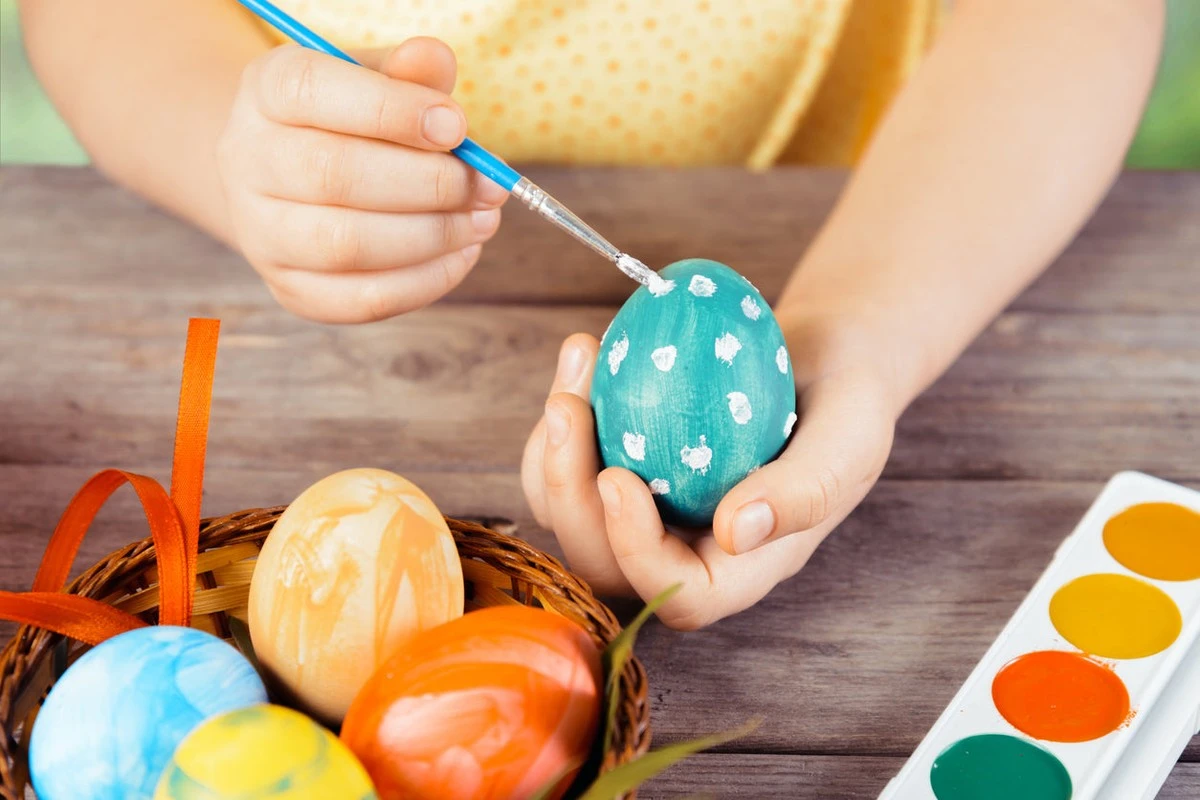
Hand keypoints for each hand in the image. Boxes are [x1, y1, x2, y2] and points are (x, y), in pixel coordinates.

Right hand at [217, 38, 505, 322]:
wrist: (292, 180)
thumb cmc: (350, 122)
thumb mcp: (375, 79)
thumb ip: (408, 71)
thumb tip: (435, 60)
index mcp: (266, 90)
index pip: (313, 92)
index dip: (392, 110)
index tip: (457, 126)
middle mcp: (247, 160)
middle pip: (333, 175)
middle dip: (428, 184)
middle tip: (486, 186)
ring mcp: (262, 233)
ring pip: (346, 245)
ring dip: (432, 236)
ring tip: (482, 220)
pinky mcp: (292, 289)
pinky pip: (361, 300)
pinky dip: (424, 282)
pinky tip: (460, 254)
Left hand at [521, 325, 896, 629]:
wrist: (827, 357)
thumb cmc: (848, 400)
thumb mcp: (850, 438)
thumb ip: (807, 490)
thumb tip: (735, 532)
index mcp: (746, 565)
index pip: (682, 594)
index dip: (636, 551)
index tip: (617, 475)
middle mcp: (689, 550)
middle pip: (604, 563)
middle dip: (567, 491)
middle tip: (568, 406)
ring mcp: (651, 513)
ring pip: (571, 515)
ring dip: (552, 447)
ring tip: (580, 359)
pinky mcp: (627, 469)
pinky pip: (567, 468)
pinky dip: (563, 418)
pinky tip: (584, 358)